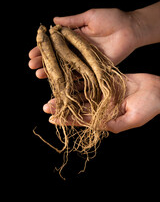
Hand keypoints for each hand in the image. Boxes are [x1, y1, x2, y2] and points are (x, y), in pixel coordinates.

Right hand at [28, 8, 139, 77]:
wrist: (129, 29)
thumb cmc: (111, 19)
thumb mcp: (89, 17)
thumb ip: (72, 21)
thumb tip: (53, 20)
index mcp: (75, 37)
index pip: (56, 44)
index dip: (44, 48)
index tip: (32, 52)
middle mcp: (78, 49)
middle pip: (58, 57)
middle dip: (44, 61)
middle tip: (32, 65)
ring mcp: (86, 59)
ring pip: (66, 67)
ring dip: (53, 71)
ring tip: (39, 74)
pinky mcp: (95, 67)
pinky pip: (81, 74)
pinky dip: (70, 78)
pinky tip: (59, 82)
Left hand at [44, 73, 159, 132]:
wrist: (158, 90)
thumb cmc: (149, 107)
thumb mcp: (132, 119)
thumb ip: (113, 124)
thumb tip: (94, 127)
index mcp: (107, 118)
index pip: (83, 119)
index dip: (68, 119)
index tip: (52, 119)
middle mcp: (102, 106)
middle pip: (79, 107)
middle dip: (63, 106)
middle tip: (47, 105)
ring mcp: (104, 94)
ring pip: (82, 94)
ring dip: (68, 93)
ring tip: (53, 91)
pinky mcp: (106, 82)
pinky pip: (90, 80)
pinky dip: (79, 79)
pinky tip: (68, 77)